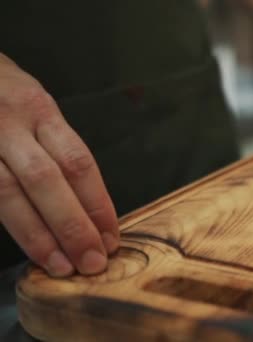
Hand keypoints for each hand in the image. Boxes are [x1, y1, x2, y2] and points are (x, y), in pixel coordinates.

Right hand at [0, 54, 118, 276]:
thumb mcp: (36, 109)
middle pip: (46, 180)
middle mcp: (10, 124)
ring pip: (9, 193)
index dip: (97, 203)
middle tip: (93, 262)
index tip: (111, 238)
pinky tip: (29, 249)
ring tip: (61, 266)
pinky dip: (11, 226)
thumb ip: (57, 150)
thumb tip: (90, 211)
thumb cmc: (5, 98)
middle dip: (73, 225)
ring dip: (38, 235)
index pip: (77, 162)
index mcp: (40, 111)